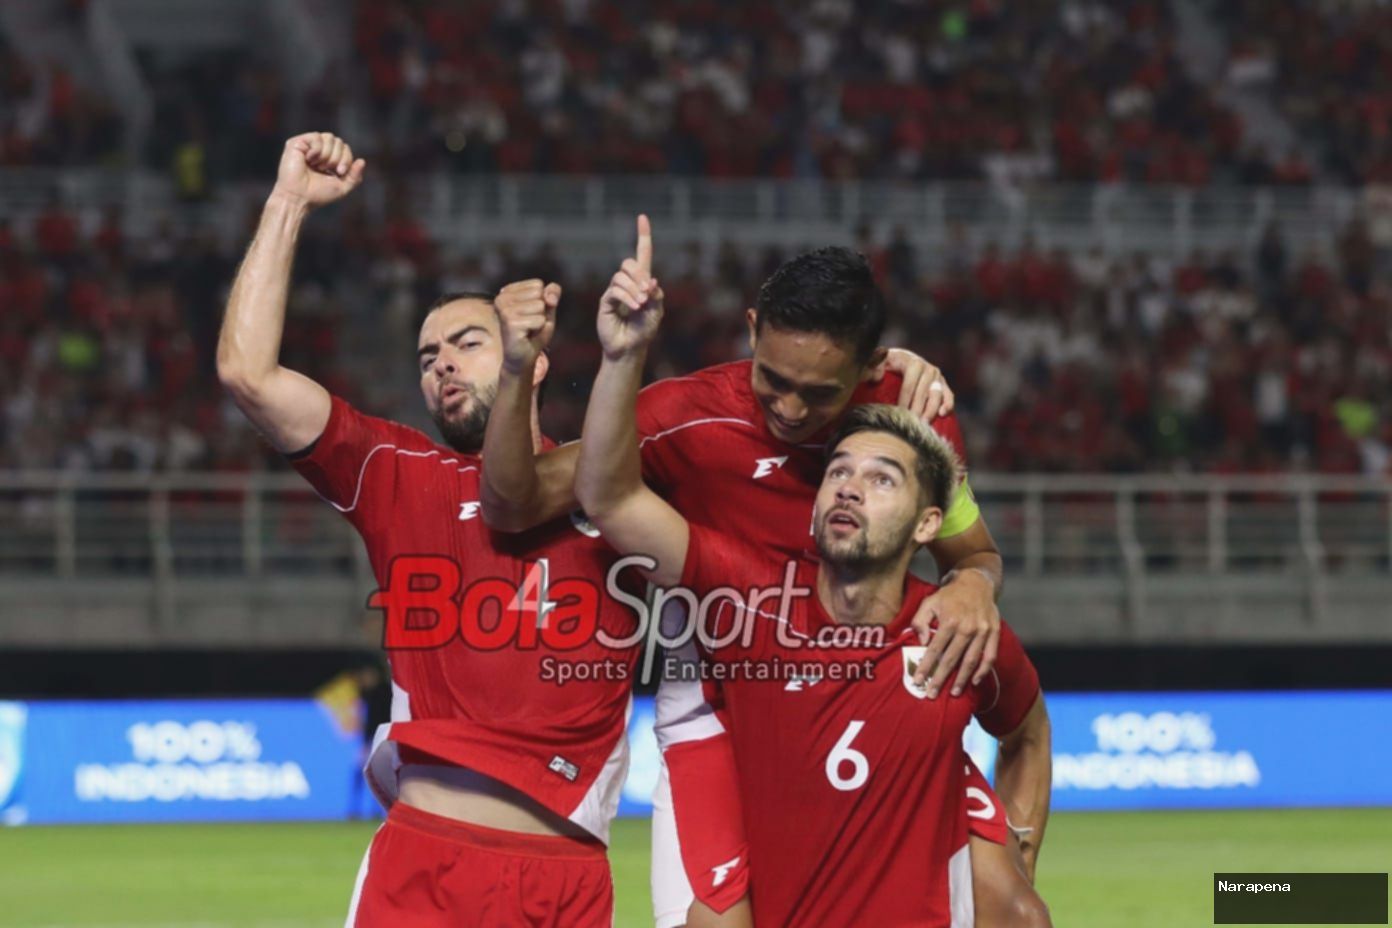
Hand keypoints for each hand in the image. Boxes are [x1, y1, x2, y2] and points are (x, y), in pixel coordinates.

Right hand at [270, 133, 365, 208]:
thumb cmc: (317, 194)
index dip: (346, 158)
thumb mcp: (342, 187)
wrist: (299, 198)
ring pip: (329, 137)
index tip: (340, 172)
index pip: (344, 148)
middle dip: (337, 157)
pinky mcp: (296, 143)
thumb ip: (354, 176)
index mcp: (328, 159)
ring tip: (317, 166)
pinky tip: (309, 160)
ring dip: (327, 154)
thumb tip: (362, 161)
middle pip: (338, 141)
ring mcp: (307, 146)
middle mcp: (318, 150)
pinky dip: (317, 150)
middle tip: (327, 169)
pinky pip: (316, 137)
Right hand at [495, 279, 560, 373]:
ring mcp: (504, 310)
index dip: (542, 302)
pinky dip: (539, 329)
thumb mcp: (547, 309)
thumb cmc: (534, 332)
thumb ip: (552, 294)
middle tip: (530, 325)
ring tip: (528, 330)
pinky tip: (527, 336)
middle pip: (539, 293)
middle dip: (541, 311)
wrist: (523, 358)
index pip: (538, 285)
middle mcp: (501, 298)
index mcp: (507, 292)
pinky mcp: (510, 323)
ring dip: (540, 321)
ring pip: (540, 306)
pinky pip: (539, 320)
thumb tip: (549, 296)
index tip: (530, 315)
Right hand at [598, 214, 663, 358]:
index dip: (642, 236)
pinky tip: (635, 306)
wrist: (630, 348)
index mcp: (642, 282)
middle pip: (629, 263)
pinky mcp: (606, 301)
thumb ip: (657, 295)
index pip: (642, 254)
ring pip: (621, 276)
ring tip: (641, 304)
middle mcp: (627, 283)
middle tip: (648, 291)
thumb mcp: (657, 312)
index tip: (642, 217)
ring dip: (634, 289)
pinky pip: (615, 290)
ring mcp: (615, 291)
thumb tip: (651, 280)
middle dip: (639, 274)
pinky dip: (627, 296)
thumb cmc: (644, 331)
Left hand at [873, 348, 953, 419]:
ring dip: (931, 410)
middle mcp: (927, 367)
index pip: (909, 384)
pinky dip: (947, 404)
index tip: (898, 413)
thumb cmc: (886, 366)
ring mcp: (936, 376)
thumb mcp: (878, 363)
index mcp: (912, 361)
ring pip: (937, 395)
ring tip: (923, 423)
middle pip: (923, 392)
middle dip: (917, 409)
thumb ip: (873, 367)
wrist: (899, 362)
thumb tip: (877, 376)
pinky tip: (941, 414)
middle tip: (910, 424)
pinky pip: (948, 395)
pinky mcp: (943, 384)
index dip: (904, 399)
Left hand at [910, 569, 999, 696]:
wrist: (975, 582)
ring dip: (962, 679)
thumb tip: (921, 641)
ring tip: (954, 693)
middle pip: (951, 659)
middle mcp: (967, 627)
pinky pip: (990, 656)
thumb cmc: (948, 596)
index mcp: (949, 621)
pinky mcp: (994, 632)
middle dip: (940, 678)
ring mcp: (982, 631)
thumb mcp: (929, 602)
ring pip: (971, 661)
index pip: (934, 649)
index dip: (926, 666)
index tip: (918, 680)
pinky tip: (975, 681)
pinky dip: (983, 670)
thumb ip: (920, 621)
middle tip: (932, 694)